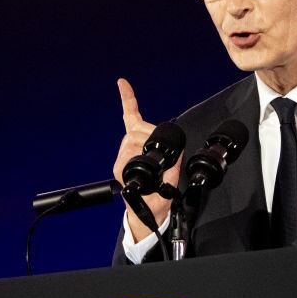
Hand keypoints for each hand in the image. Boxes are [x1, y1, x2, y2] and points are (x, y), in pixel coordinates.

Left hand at [112, 78, 180, 240]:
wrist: (148, 212)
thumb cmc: (153, 205)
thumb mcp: (164, 194)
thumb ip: (169, 175)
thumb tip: (173, 158)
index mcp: (125, 168)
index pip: (131, 142)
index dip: (137, 129)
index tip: (125, 95)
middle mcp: (123, 157)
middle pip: (134, 132)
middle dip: (150, 137)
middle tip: (160, 156)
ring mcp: (127, 149)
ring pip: (135, 128)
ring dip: (147, 131)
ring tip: (155, 149)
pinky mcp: (133, 144)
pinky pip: (131, 120)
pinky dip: (129, 102)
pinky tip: (123, 85)